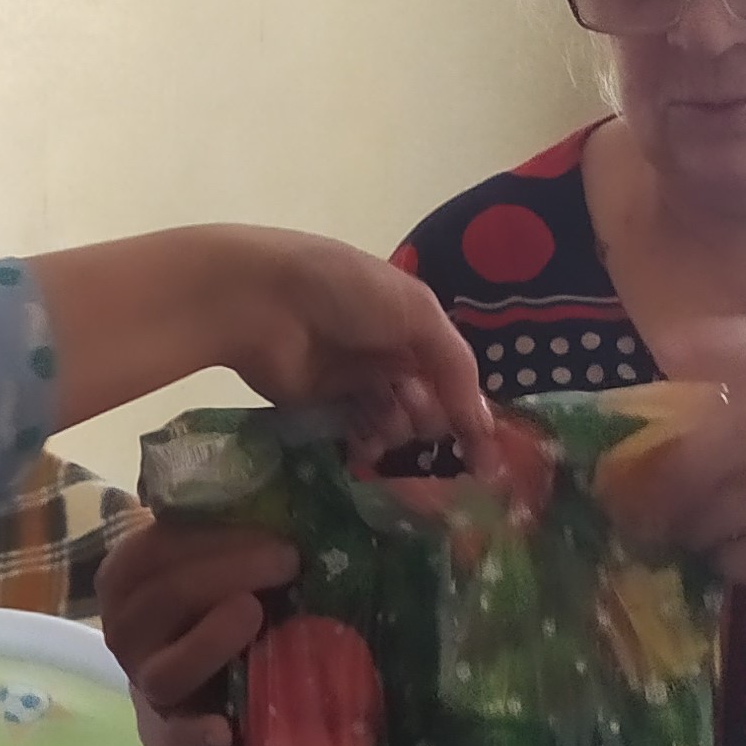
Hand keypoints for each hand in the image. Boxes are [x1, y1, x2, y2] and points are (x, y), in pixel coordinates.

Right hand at [97, 516, 298, 745]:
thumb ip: (220, 532)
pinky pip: (176, 736)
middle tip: (287, 560)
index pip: (152, 551)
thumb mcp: (211, 564)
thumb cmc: (215, 607)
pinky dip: (196, 733)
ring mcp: (148, 687)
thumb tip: (262, 485)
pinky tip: (223, 729)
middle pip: (161, 599)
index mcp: (127, 583)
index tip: (271, 532)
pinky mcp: (172, 736)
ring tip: (253, 614)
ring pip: (164, 668)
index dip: (210, 537)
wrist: (208, 693)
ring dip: (209, 641)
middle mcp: (126, 633)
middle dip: (226, 572)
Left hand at [215, 229, 497, 467]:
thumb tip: (481, 423)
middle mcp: (386, 351)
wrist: (261, 301)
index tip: (483, 454)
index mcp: (413, 320)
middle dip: (429, 413)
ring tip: (386, 421)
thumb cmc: (345, 291)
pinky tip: (365, 445)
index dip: (468, 410)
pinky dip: (367, 443)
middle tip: (412, 405)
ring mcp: (353, 380)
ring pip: (394, 423)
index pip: (454, 374)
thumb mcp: (416, 312)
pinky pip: (357, 433)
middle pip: (427, 403)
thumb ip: (455, 365)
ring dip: (398, 430)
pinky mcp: (321, 406)